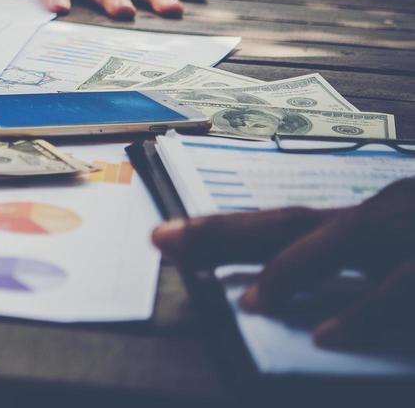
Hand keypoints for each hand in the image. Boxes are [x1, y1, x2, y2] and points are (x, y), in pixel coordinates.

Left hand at [152, 178, 414, 349]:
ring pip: (343, 240)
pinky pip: (399, 289)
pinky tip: (326, 336)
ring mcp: (408, 236)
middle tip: (163, 240)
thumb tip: (275, 301)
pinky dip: (364, 312)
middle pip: (292, 222)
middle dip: (225, 232)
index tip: (166, 239)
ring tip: (248, 301)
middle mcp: (380, 216)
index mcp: (365, 218)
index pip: (282, 223)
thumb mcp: (392, 255)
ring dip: (291, 268)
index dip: (223, 231)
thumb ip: (345, 267)